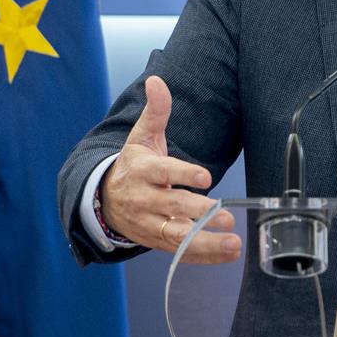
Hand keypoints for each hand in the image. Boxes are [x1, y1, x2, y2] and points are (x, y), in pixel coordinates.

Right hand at [99, 76, 240, 262]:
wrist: (104, 200)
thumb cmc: (133, 165)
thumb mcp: (141, 137)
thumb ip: (156, 111)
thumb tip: (157, 81)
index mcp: (142, 170)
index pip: (163, 172)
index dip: (183, 175)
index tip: (205, 177)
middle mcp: (143, 199)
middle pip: (172, 206)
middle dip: (199, 212)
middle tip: (225, 215)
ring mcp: (149, 223)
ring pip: (177, 235)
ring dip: (206, 241)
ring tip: (232, 243)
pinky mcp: (156, 241)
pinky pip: (181, 251)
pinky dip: (204, 255)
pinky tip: (228, 253)